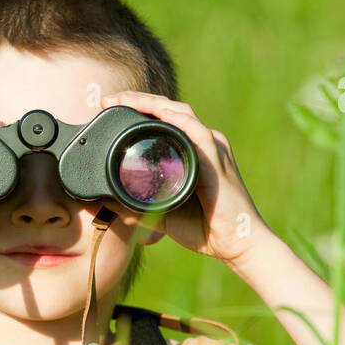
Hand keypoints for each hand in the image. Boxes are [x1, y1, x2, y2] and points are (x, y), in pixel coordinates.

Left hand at [101, 90, 271, 267]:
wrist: (238, 244)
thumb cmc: (206, 229)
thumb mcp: (161, 213)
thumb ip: (134, 206)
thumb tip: (105, 202)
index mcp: (192, 151)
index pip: (162, 121)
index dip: (136, 110)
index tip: (106, 107)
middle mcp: (203, 143)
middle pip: (168, 110)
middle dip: (137, 100)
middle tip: (107, 99)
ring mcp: (212, 148)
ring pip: (180, 114)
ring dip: (151, 104)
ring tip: (124, 99)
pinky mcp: (217, 160)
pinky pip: (198, 133)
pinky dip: (178, 121)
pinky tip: (160, 114)